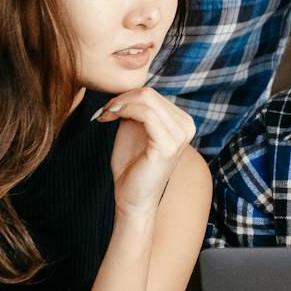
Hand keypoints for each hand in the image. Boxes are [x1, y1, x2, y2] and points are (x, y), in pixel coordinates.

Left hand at [101, 88, 196, 215]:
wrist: (132, 199)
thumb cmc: (132, 167)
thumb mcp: (134, 130)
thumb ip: (136, 109)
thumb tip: (126, 90)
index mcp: (182, 122)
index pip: (153, 94)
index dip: (127, 96)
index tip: (108, 109)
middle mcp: (187, 126)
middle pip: (150, 94)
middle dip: (121, 99)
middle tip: (104, 112)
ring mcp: (180, 136)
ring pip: (147, 99)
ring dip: (120, 104)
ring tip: (106, 115)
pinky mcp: (168, 145)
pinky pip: (146, 113)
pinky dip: (123, 110)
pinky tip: (110, 118)